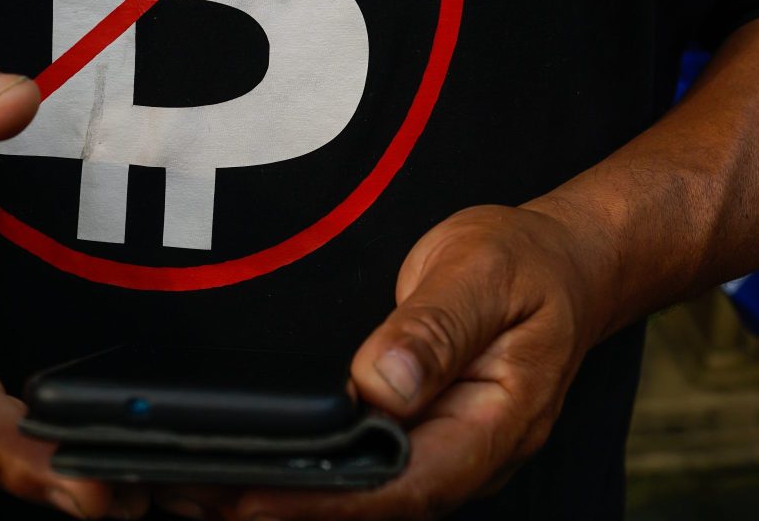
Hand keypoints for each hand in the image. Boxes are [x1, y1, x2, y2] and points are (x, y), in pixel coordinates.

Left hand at [156, 203, 611, 520]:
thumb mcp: (483, 272)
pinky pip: (366, 468)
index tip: (254, 498)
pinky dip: (309, 473)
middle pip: (378, 504)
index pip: (409, 483)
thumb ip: (435, 327)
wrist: (564, 262)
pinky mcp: (424, 434)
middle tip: (194, 498)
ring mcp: (448, 448)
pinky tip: (253, 464)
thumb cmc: (526, 262)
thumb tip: (381, 383)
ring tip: (199, 489)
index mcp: (498, 422)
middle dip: (288, 509)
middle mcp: (471, 453)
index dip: (330, 500)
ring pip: (367, 494)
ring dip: (289, 497)